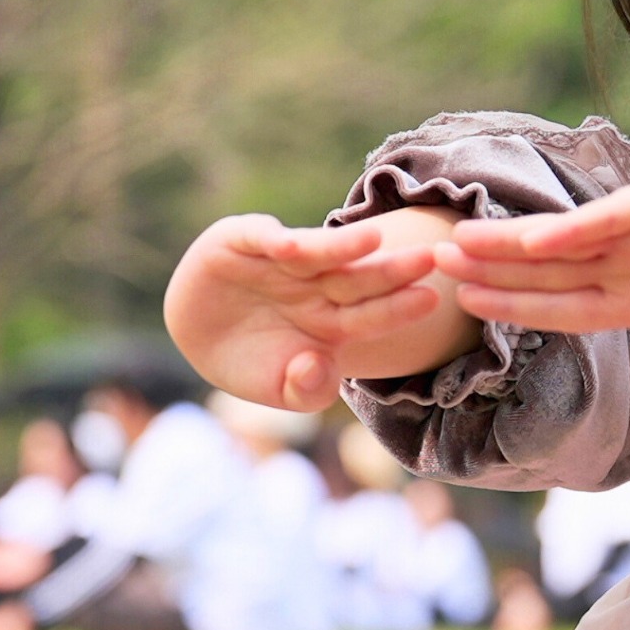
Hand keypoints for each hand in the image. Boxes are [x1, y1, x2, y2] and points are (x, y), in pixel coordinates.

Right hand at [164, 213, 442, 409]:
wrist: (196, 333)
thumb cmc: (251, 362)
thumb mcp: (278, 388)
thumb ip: (306, 390)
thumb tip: (317, 367)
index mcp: (332, 320)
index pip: (372, 314)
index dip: (399, 307)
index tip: (432, 299)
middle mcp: (314, 285)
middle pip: (357, 278)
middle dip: (392, 269)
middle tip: (432, 257)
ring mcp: (280, 260)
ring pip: (317, 252)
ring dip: (342, 246)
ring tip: (371, 239)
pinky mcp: (242, 240)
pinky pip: (261, 238)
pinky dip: (274, 241)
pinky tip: (290, 247)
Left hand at [434, 166, 629, 419]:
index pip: (560, 306)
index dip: (513, 308)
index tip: (466, 307)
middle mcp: (629, 261)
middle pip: (546, 272)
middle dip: (492, 271)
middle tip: (433, 265)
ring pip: (564, 241)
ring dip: (512, 245)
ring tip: (460, 243)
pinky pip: (610, 219)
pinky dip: (573, 230)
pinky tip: (532, 240)